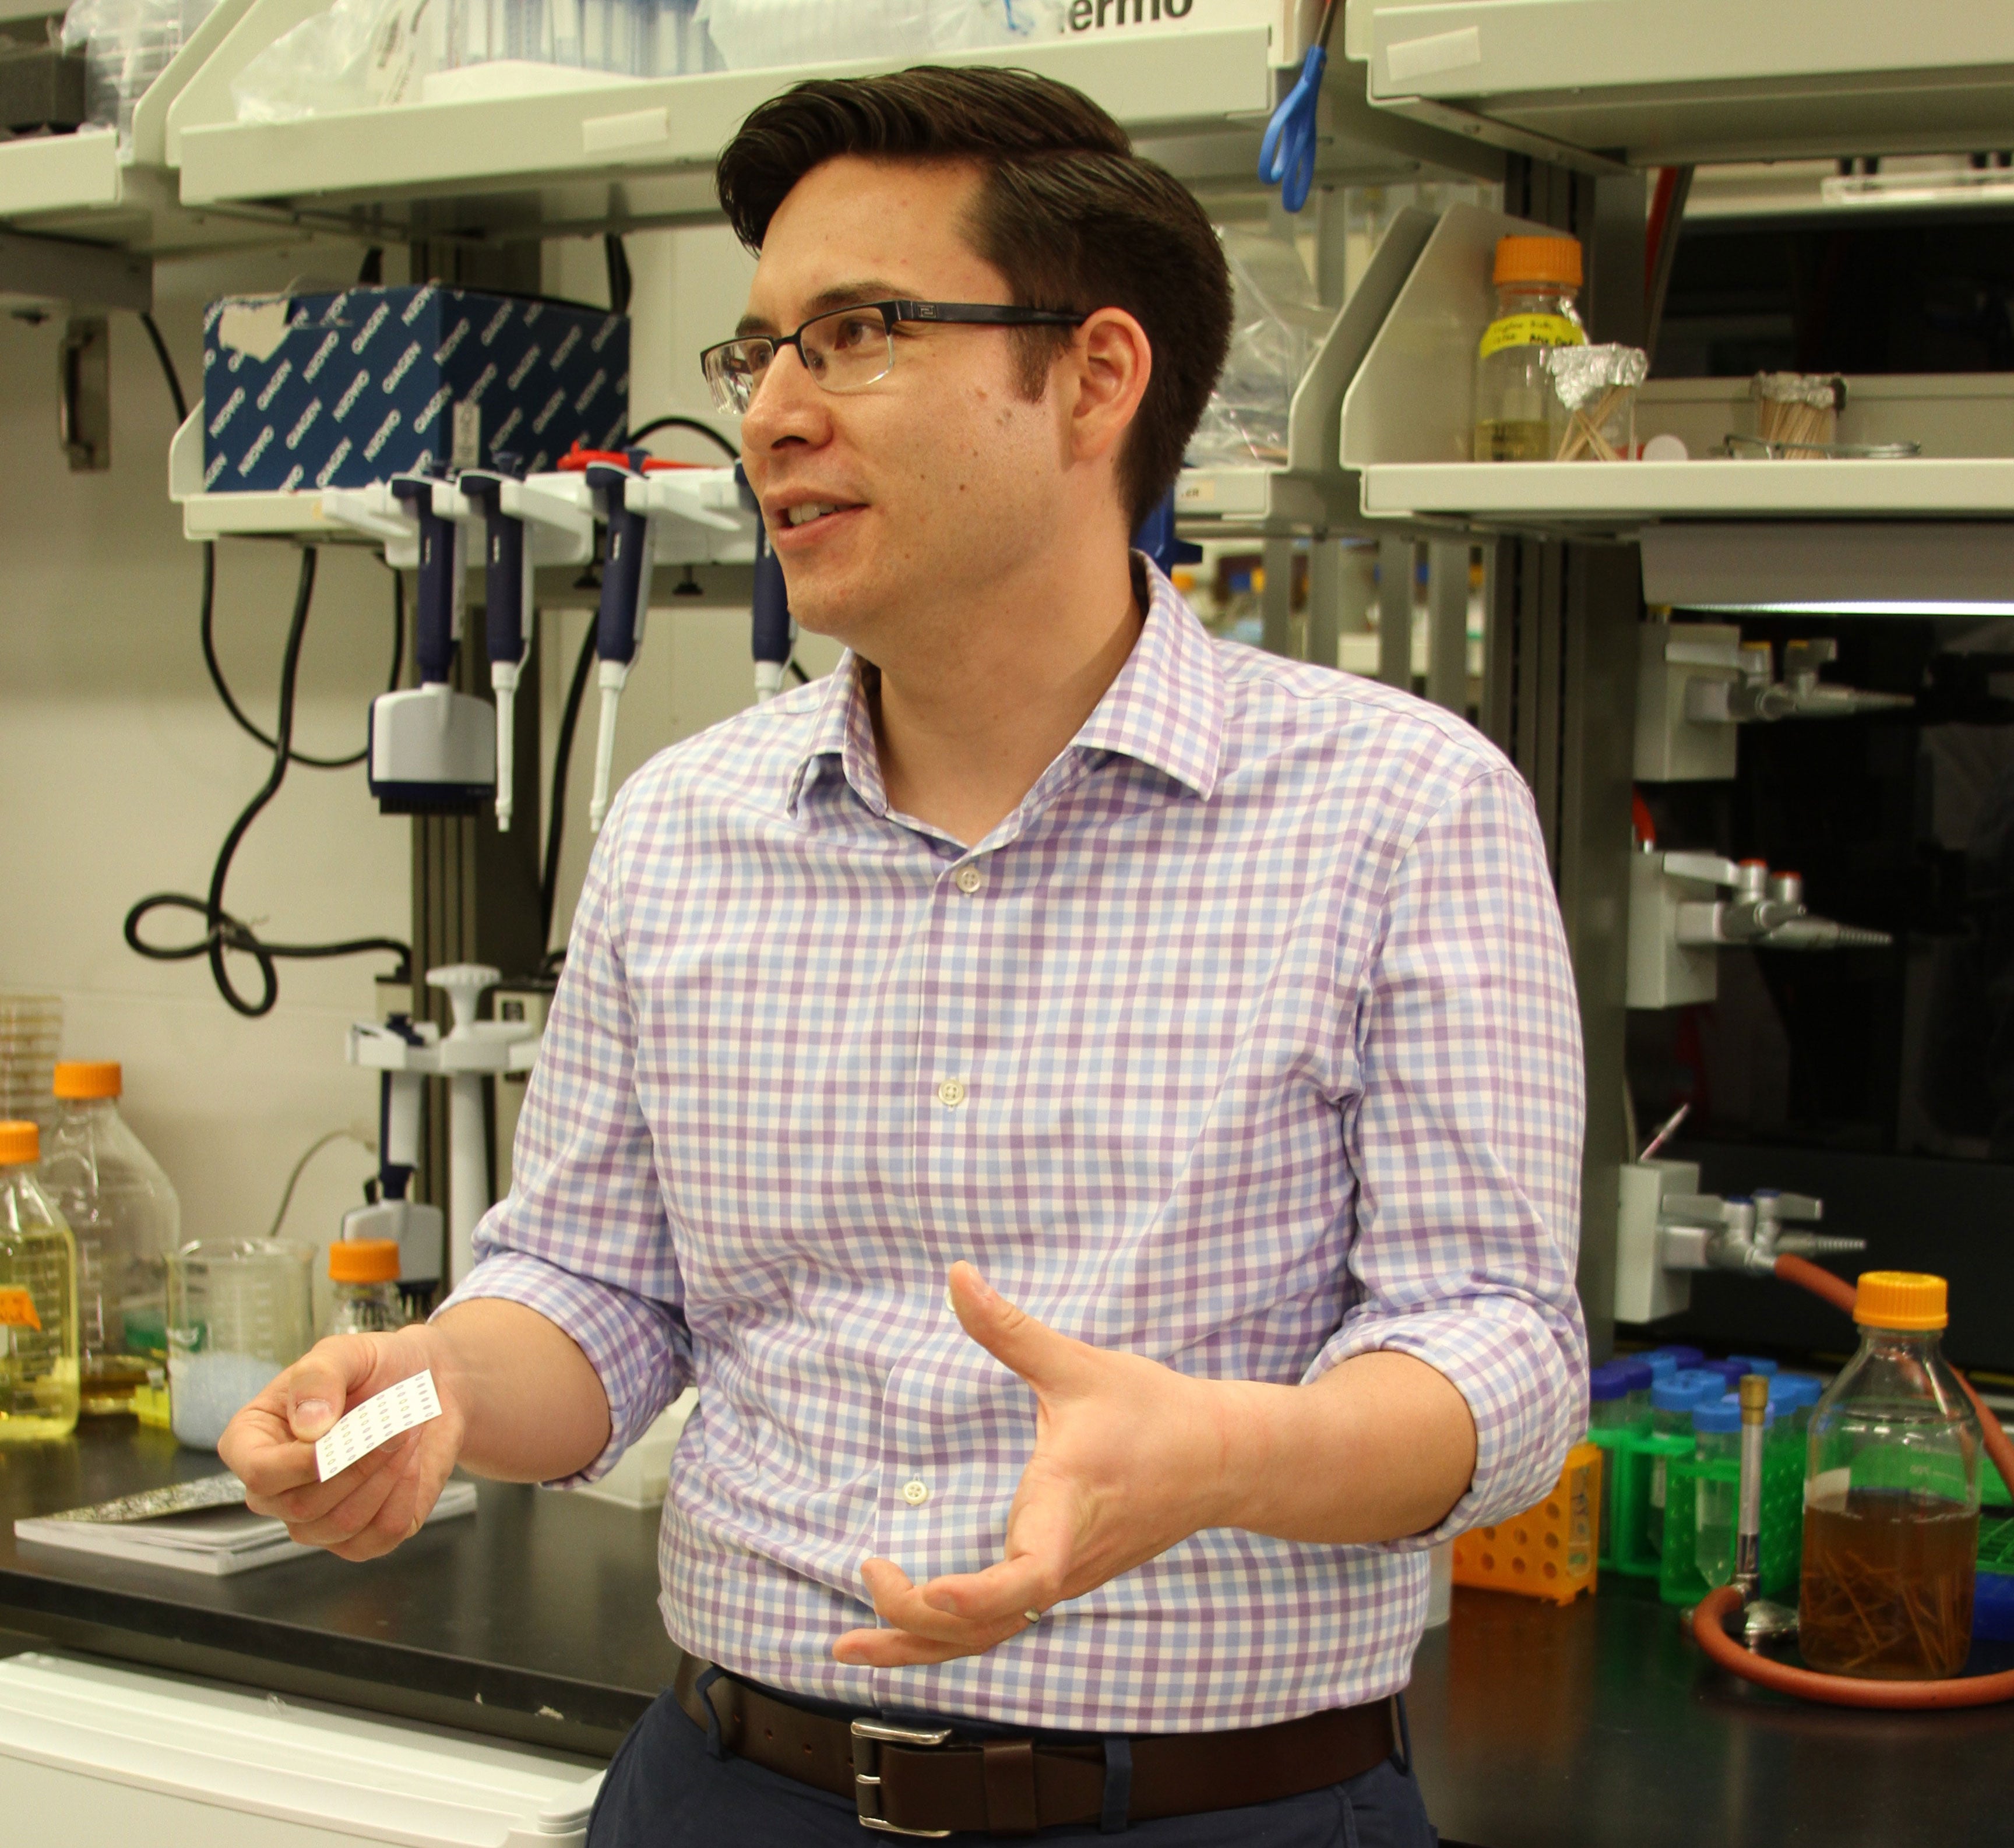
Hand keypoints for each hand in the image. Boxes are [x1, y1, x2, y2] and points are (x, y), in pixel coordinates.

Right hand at [219, 1324, 465, 1561]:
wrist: (427, 1385)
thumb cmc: (375, 1367)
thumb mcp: (344, 1353)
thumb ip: (319, 1377)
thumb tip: (308, 1427)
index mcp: (254, 1442)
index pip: (259, 1474)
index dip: (301, 1463)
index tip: (345, 1433)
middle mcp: (277, 1489)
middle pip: (302, 1507)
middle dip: (358, 1464)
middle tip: (393, 1423)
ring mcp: (315, 1520)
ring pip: (341, 1525)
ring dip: (384, 1476)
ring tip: (403, 1435)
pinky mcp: (360, 1538)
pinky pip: (378, 1537)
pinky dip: (403, 1497)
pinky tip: (409, 1463)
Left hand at [833, 1262, 1245, 1667]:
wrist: (1220, 1460)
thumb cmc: (1152, 1411)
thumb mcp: (1078, 1365)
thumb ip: (1009, 1328)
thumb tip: (956, 1275)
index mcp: (1067, 1507)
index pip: (1028, 1578)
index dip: (978, 1595)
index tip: (932, 1590)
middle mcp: (1064, 1556)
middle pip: (988, 1627)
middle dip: (914, 1631)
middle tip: (853, 1607)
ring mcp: (1064, 1577)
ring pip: (991, 1636)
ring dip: (920, 1646)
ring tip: (851, 1646)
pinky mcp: (1064, 1577)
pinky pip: (1003, 1622)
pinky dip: (950, 1632)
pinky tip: (910, 1622)